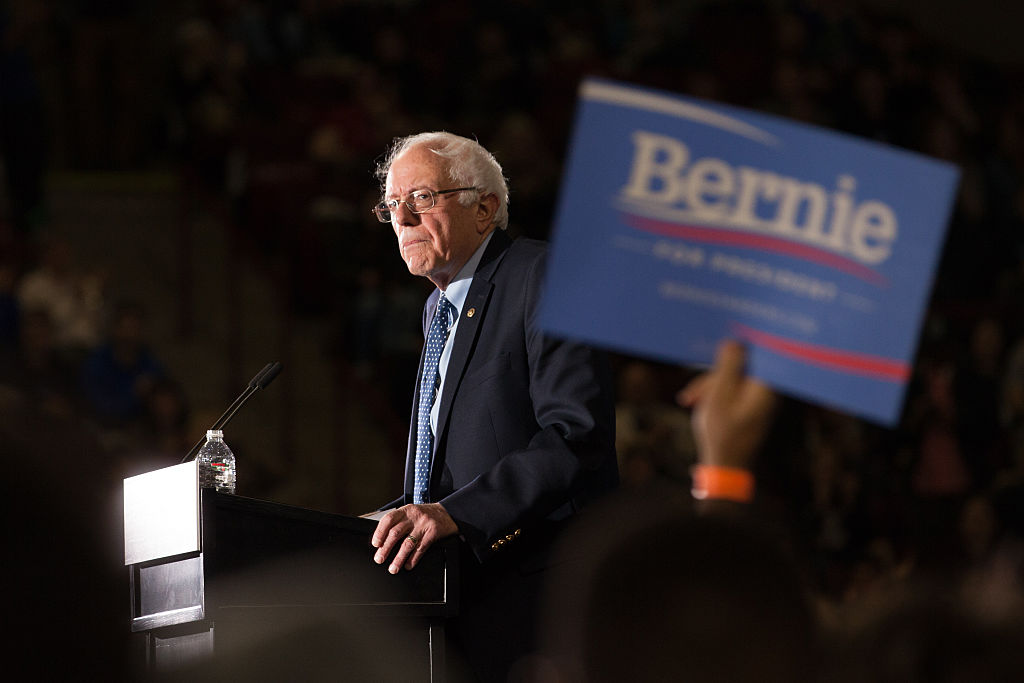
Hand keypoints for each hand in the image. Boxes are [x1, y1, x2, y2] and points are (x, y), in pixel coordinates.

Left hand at [371, 503, 457, 573]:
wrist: (448, 513)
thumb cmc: (426, 515)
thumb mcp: (411, 513)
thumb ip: (399, 522)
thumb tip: (383, 540)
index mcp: (405, 510)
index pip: (388, 520)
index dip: (379, 532)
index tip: (375, 544)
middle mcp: (413, 517)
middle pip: (396, 533)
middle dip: (385, 548)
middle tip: (379, 559)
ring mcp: (423, 525)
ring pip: (407, 543)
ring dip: (398, 558)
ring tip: (393, 568)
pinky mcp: (433, 533)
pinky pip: (421, 548)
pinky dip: (413, 559)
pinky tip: (408, 565)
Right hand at [677, 340, 777, 469]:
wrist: (725, 470)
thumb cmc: (722, 435)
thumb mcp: (718, 397)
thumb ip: (727, 367)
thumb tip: (734, 342)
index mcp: (765, 387)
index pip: (756, 354)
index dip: (739, 345)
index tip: (723, 340)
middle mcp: (768, 392)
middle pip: (740, 368)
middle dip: (712, 378)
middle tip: (691, 394)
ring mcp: (760, 401)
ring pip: (733, 380)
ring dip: (710, 388)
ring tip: (690, 402)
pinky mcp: (752, 408)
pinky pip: (734, 392)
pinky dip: (716, 396)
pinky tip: (699, 405)